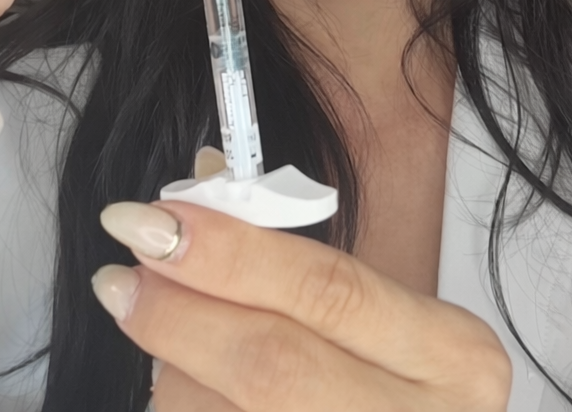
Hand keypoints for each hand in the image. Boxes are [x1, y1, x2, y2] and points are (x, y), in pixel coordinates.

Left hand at [93, 188, 510, 410]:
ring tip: (160, 335)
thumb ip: (291, 252)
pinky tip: (182, 382)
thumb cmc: (391, 380)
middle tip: (120, 279)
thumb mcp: (376, 312)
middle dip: (179, 315)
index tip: (154, 218)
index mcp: (452, 355)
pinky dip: (180, 404)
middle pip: (272, 366)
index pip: (327, 288)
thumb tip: (202, 181)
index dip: (232, 252)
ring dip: (172, 370)